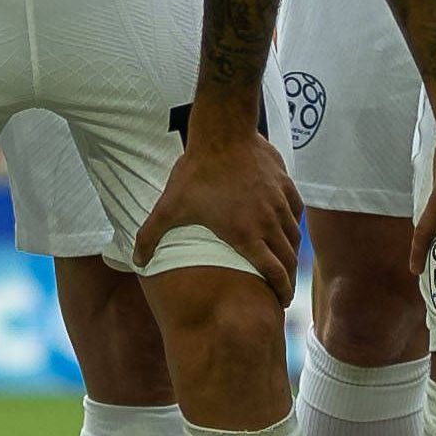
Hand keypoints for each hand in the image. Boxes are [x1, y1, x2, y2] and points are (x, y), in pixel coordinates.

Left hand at [136, 118, 304, 289]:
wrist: (223, 134)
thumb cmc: (197, 173)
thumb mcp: (169, 207)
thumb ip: (151, 236)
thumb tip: (137, 261)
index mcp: (245, 234)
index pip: (274, 273)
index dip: (281, 291)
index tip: (281, 301)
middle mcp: (269, 222)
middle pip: (288, 259)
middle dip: (288, 278)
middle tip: (283, 290)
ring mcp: (280, 203)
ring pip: (295, 237)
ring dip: (291, 252)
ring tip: (283, 261)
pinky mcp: (286, 185)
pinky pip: (297, 213)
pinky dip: (294, 225)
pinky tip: (286, 227)